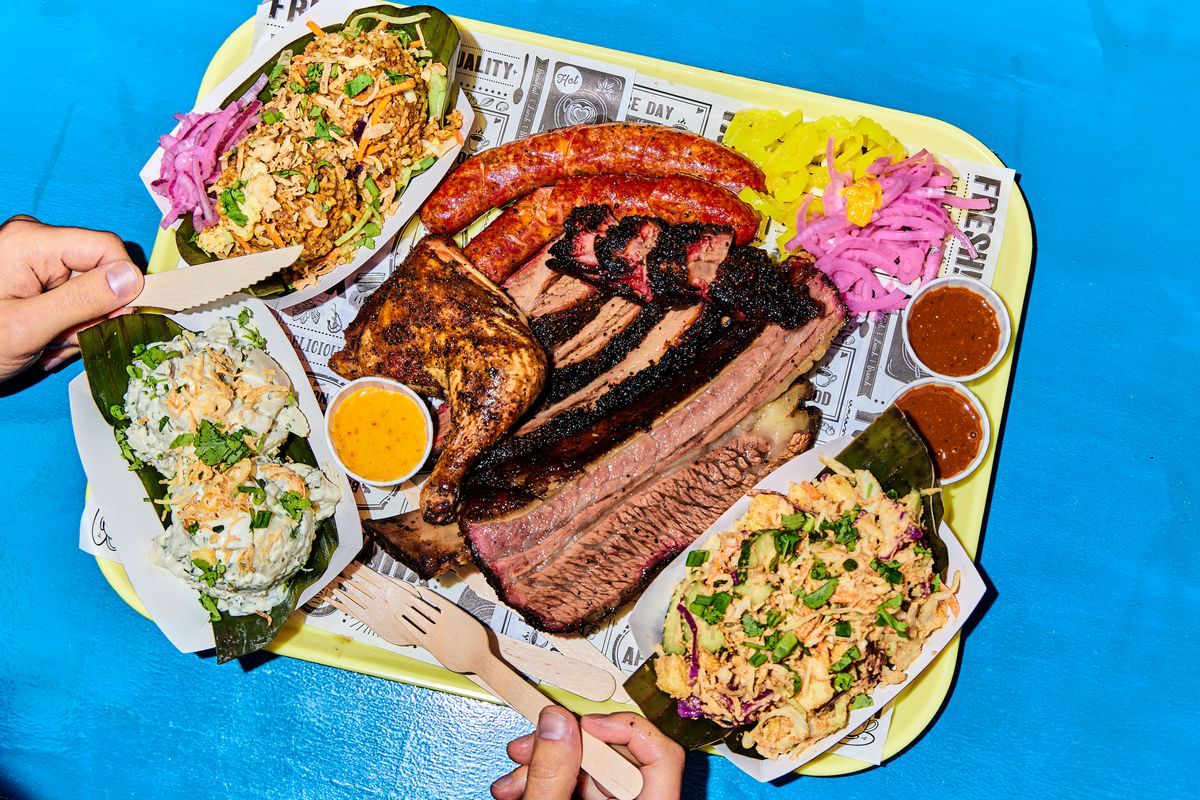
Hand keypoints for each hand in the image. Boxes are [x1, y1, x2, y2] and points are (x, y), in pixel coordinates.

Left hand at [0, 215, 143, 380]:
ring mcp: (32, 258)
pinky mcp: (31, 276)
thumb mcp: (29, 327)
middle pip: (98, 272)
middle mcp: (34, 241)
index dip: (120, 286)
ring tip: (45, 346)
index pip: (107, 249)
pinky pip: (70, 297)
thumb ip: (82, 301)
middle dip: (90, 314)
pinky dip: (63, 325)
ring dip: (76, 326)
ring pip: (88, 291)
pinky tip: (41, 341)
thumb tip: (132, 279)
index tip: (112, 324)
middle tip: (60, 342)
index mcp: (31, 241)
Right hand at [491, 708, 683, 799]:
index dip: (625, 729)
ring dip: (547, 762)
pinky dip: (548, 779)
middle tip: (531, 741)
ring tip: (515, 772)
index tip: (585, 722)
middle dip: (566, 744)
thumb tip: (557, 721)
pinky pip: (579, 786)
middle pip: (618, 757)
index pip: (662, 755)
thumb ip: (550, 774)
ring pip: (591, 771)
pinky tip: (519, 786)